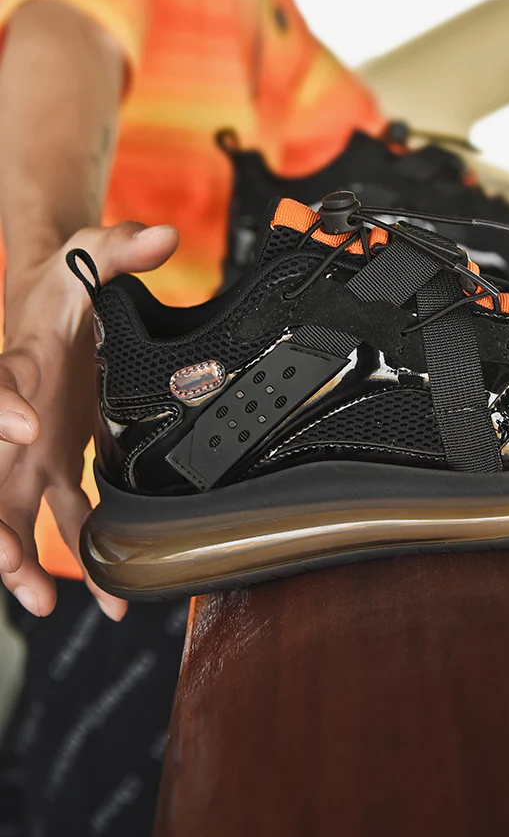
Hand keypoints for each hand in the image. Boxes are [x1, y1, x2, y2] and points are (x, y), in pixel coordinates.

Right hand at [0, 222, 177, 618]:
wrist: (57, 303)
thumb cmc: (64, 282)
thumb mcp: (90, 252)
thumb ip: (123, 245)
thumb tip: (163, 235)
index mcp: (15, 361)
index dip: (2, 410)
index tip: (27, 428)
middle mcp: (15, 417)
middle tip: (10, 560)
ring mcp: (32, 449)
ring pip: (14, 511)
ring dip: (20, 557)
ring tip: (42, 601)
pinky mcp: (58, 464)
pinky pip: (63, 518)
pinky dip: (81, 556)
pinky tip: (108, 599)